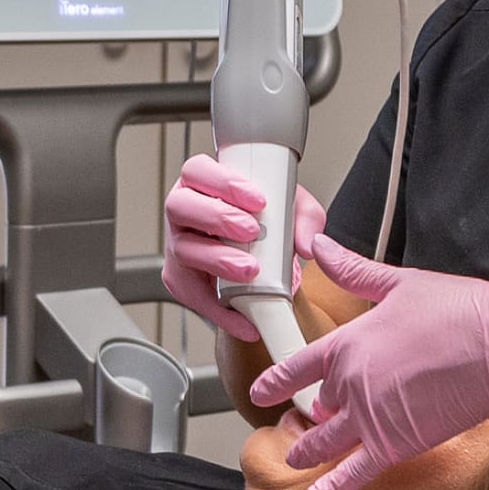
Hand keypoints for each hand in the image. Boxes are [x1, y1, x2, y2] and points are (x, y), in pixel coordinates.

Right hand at [162, 153, 326, 340]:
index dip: (222, 182)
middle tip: (251, 231)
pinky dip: (221, 311)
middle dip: (216, 217)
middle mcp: (183, 211)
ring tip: (250, 269)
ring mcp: (179, 245)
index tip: (258, 199)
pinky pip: (194, 297)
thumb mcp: (291, 208)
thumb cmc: (265, 219)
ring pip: (183, 249)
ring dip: (217, 259)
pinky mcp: (183, 280)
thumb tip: (309, 244)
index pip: (198, 170)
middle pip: (180, 206)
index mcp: (202, 182)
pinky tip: (246, 318)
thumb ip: (305, 218)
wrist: (263, 254)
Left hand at [250, 236, 488, 489]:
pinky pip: (351, 476)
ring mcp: (370, 418)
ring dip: (308, 452)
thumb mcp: (399, 283)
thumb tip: (320, 246)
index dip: (276, 379)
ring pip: (325, 443)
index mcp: (349, 342)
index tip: (261, 391)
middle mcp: (351, 382)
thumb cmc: (459, 309)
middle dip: (318, 411)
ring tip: (296, 460)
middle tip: (317, 417)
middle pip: (320, 404)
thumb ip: (355, 272)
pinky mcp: (395, 445)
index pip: (299, 364)